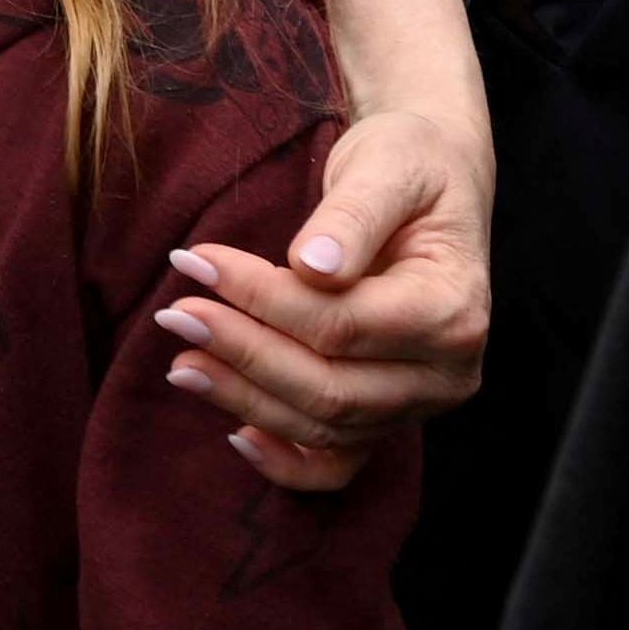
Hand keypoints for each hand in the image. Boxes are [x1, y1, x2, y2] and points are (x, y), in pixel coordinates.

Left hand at [156, 0, 493, 485]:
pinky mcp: (389, 415)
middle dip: (243, 353)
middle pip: (330, 387)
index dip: (262, 299)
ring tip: (180, 361)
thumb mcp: (386, 166)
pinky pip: (339, 464)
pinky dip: (288, 463)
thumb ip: (353, 216)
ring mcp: (419, 403)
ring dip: (245, 398)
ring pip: (324, 427)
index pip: (341, 324)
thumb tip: (313, 265)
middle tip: (174, 315)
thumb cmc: (409, 165)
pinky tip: (236, 436)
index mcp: (454, 310)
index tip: (195, 261)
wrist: (430, 182)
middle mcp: (446, 372)